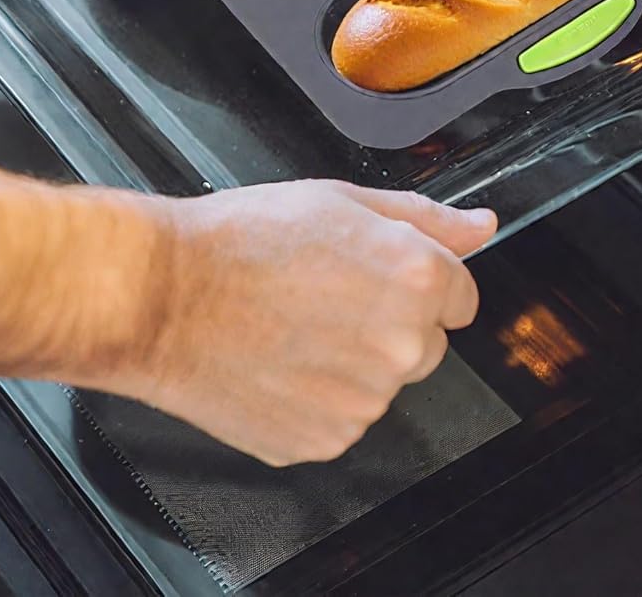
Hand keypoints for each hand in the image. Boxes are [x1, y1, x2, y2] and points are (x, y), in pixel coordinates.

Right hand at [113, 181, 495, 465]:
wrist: (161, 296)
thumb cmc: (238, 240)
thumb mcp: (338, 200)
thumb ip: (423, 218)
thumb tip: (480, 226)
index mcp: (414, 278)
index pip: (461, 294)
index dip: (414, 278)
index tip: (371, 273)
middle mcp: (401, 345)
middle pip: (424, 343)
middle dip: (386, 321)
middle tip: (318, 292)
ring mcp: (364, 402)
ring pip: (379, 382)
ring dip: (349, 359)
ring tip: (286, 322)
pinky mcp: (323, 442)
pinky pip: (339, 419)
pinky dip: (314, 397)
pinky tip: (275, 359)